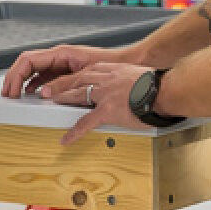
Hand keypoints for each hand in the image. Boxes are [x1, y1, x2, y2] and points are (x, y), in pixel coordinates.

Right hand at [0, 42, 139, 101]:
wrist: (125, 63)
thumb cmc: (109, 63)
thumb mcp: (85, 74)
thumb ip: (63, 83)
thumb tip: (43, 93)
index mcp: (60, 53)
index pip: (28, 60)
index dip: (15, 75)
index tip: (11, 89)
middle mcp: (58, 56)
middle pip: (26, 64)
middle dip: (13, 78)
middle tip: (7, 94)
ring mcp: (60, 63)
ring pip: (33, 69)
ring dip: (21, 81)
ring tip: (14, 95)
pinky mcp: (65, 71)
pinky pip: (43, 76)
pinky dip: (33, 84)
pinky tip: (31, 94)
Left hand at [40, 61, 154, 145]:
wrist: (164, 90)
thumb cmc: (156, 84)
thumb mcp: (136, 74)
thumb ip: (124, 79)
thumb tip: (125, 87)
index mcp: (111, 70)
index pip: (86, 71)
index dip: (72, 76)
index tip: (63, 80)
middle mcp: (105, 79)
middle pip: (76, 80)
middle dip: (59, 84)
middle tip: (46, 89)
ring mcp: (105, 94)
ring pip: (76, 94)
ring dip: (60, 98)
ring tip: (48, 103)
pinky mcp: (108, 110)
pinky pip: (87, 122)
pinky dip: (74, 132)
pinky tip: (66, 138)